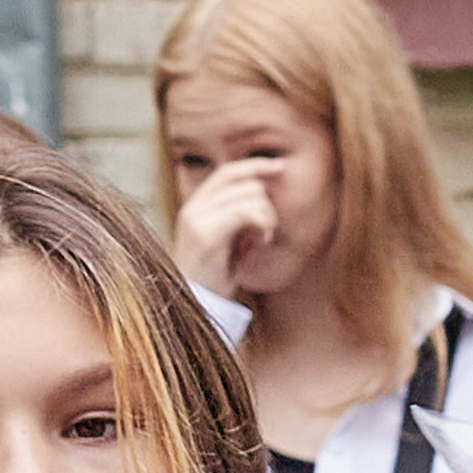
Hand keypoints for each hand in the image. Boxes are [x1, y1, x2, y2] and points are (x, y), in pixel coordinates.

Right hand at [171, 160, 279, 297]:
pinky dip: (262, 224)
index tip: (280, 168)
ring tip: (262, 240)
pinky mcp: (206, 234)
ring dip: (267, 217)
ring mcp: (197, 219)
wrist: (194, 307)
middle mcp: (193, 208)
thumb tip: (265, 192)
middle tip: (267, 231)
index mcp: (194, 207)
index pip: (227, 172)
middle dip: (266, 203)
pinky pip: (246, 212)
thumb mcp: (228, 242)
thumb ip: (240, 217)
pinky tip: (261, 242)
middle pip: (244, 182)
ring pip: (250, 195)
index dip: (255, 166)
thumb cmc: (214, 279)